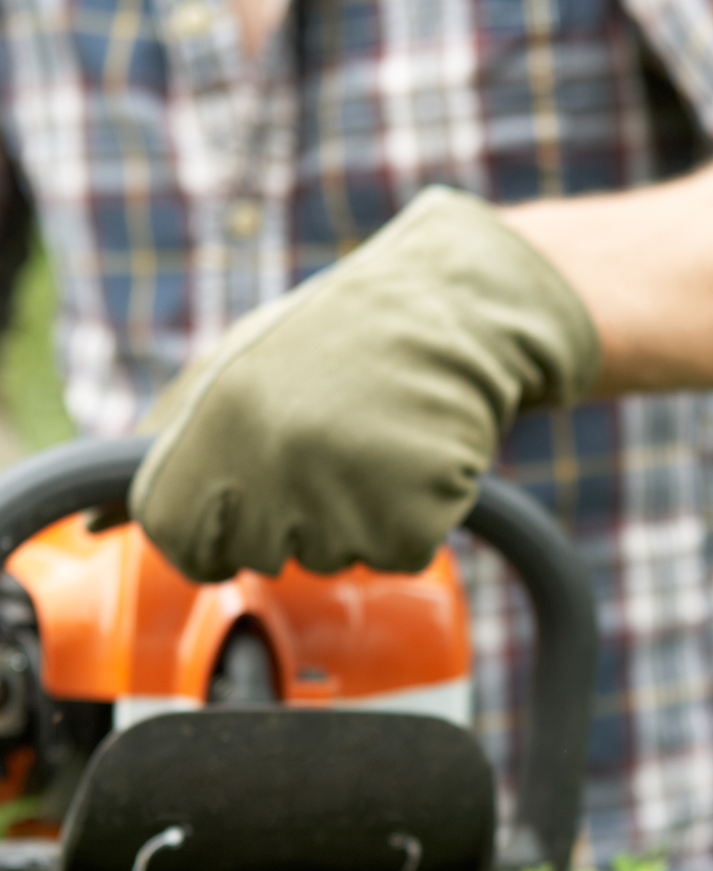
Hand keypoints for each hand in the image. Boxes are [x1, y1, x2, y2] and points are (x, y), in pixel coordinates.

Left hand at [130, 188, 598, 581]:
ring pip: (333, 559)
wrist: (454, 311)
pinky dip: (412, 520)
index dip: (214, 531)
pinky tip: (415, 458)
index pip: (182, 538)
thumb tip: (100, 521)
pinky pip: (397, 555)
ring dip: (357, 516)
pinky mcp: (413, 519)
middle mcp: (277, 459)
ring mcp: (346, 493)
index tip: (247, 499)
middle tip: (332, 445)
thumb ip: (164, 440)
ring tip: (377, 442)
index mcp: (220, 418)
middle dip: (296, 517)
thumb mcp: (234, 366)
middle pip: (264, 555)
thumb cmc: (338, 340)